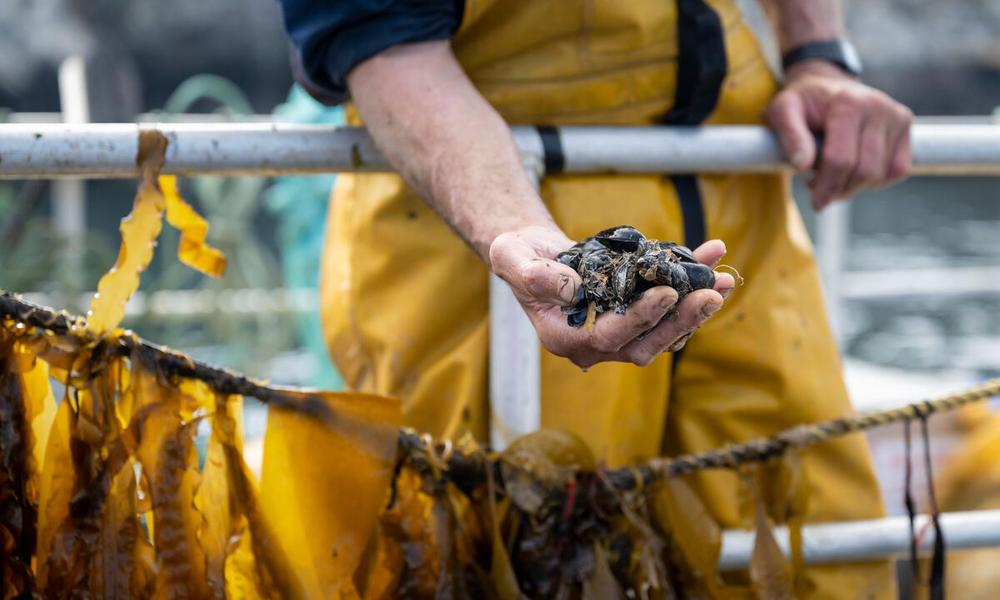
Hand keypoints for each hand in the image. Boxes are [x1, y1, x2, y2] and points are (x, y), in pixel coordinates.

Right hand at [489, 226, 735, 368]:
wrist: (534, 253)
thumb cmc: (518, 256)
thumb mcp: (513, 258)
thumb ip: (537, 276)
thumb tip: (574, 288)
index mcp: (564, 338)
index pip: (608, 337)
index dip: (640, 317)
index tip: (667, 292)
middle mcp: (594, 345)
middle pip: (645, 344)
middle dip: (681, 320)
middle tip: (711, 293)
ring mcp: (618, 332)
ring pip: (664, 332)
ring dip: (696, 309)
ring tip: (722, 279)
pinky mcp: (635, 316)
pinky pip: (669, 309)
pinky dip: (692, 286)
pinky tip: (711, 258)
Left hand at [767, 60, 913, 209]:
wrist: (825, 85)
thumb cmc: (802, 104)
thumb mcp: (783, 111)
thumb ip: (789, 136)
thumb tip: (801, 166)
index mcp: (847, 102)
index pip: (840, 159)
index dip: (826, 187)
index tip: (816, 203)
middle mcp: (877, 106)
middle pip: (864, 170)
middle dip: (840, 190)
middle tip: (821, 194)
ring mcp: (896, 115)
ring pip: (881, 174)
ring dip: (855, 187)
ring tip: (833, 178)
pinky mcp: (905, 125)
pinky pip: (897, 170)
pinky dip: (876, 180)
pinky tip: (854, 172)